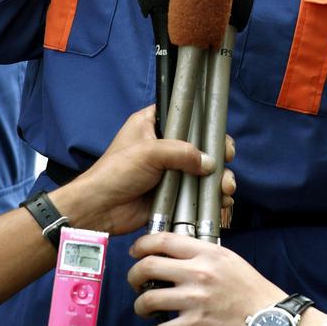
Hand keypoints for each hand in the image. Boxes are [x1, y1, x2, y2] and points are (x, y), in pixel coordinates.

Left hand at [63, 106, 235, 235]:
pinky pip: (197, 192)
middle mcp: (164, 145)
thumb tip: (210, 162)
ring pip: (203, 169)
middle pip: (200, 143)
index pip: (185, 115)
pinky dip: (211, 196)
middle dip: (217, 153)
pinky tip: (220, 200)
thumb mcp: (149, 153)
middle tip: (226, 159)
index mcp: (152, 124)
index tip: (218, 133)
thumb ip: (182, 152)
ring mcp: (170, 170)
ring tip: (225, 187)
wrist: (100, 210)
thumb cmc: (116, 173)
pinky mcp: (173, 193)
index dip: (204, 122)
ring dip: (218, 178)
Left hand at [128, 233, 283, 325]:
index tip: (135, 252)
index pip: (163, 240)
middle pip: (148, 266)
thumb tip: (175, 254)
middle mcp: (198, 272)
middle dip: (133, 276)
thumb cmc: (250, 289)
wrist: (270, 318)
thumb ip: (201, 253)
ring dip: (140, 306)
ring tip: (145, 308)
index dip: (141, 245)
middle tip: (135, 283)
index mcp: (206, 252)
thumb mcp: (228, 259)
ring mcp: (196, 299)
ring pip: (148, 299)